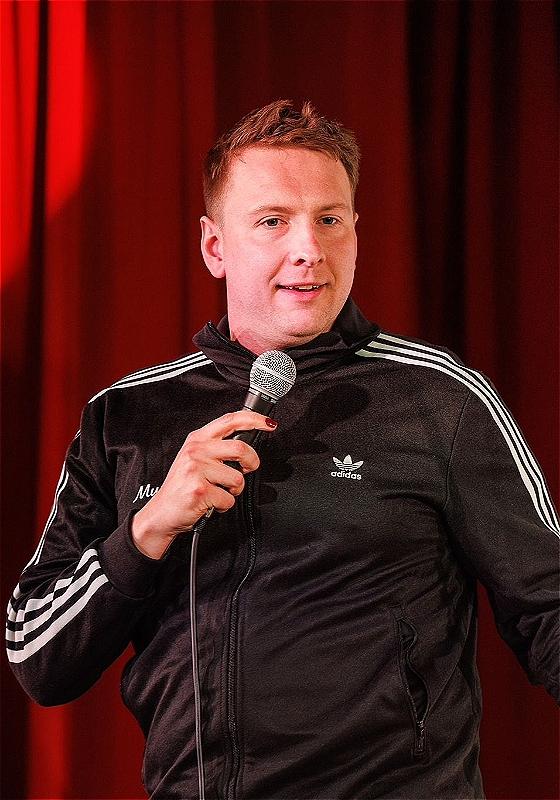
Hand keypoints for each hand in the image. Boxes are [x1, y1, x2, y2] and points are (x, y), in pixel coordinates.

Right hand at [131, 411, 276, 558]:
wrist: (162, 513)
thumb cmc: (182, 487)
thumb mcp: (195, 458)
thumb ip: (216, 447)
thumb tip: (246, 444)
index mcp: (197, 439)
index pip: (230, 420)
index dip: (254, 420)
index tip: (269, 424)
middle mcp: (197, 451)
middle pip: (241, 449)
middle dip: (252, 463)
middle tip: (247, 470)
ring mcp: (197, 470)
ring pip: (238, 478)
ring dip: (234, 491)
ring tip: (219, 492)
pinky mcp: (200, 491)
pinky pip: (229, 499)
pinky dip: (224, 506)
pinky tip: (211, 503)